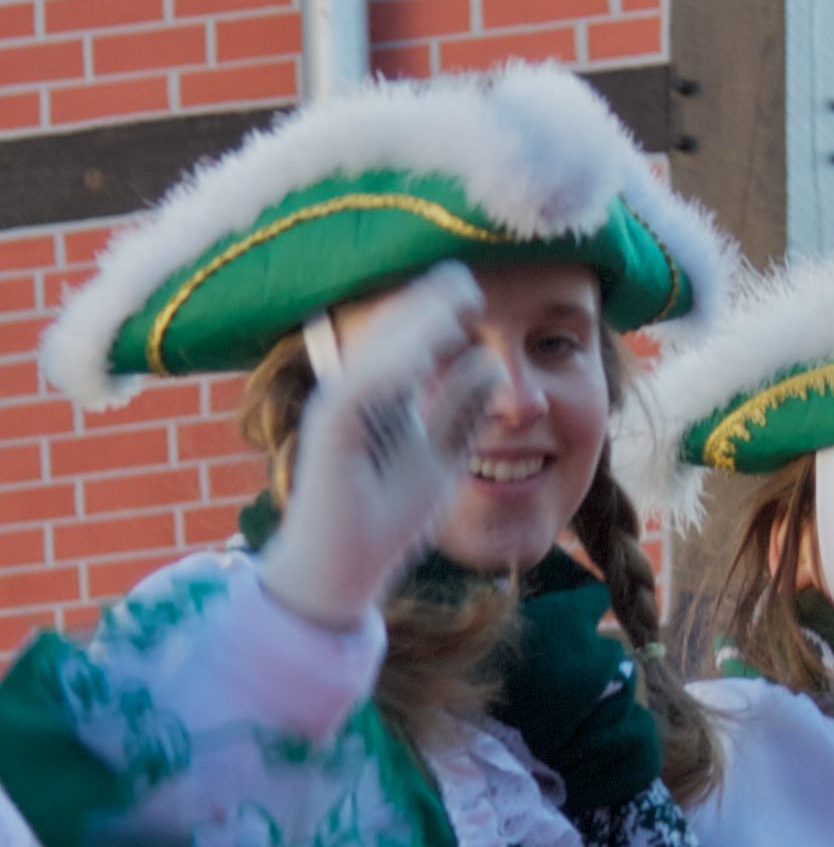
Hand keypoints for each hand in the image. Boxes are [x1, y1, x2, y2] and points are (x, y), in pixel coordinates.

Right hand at [263, 261, 502, 628]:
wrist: (342, 572)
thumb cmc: (387, 520)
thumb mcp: (440, 457)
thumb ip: (460, 414)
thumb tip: (488, 366)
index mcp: (381, 400)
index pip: (412, 348)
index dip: (440, 317)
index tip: (475, 289)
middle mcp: (356, 395)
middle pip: (394, 338)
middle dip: (430, 305)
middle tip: (468, 275)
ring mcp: (339, 408)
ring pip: (382, 353)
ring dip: (420, 320)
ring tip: (457, 291)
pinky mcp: (331, 430)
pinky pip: (367, 386)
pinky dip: (400, 361)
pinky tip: (431, 340)